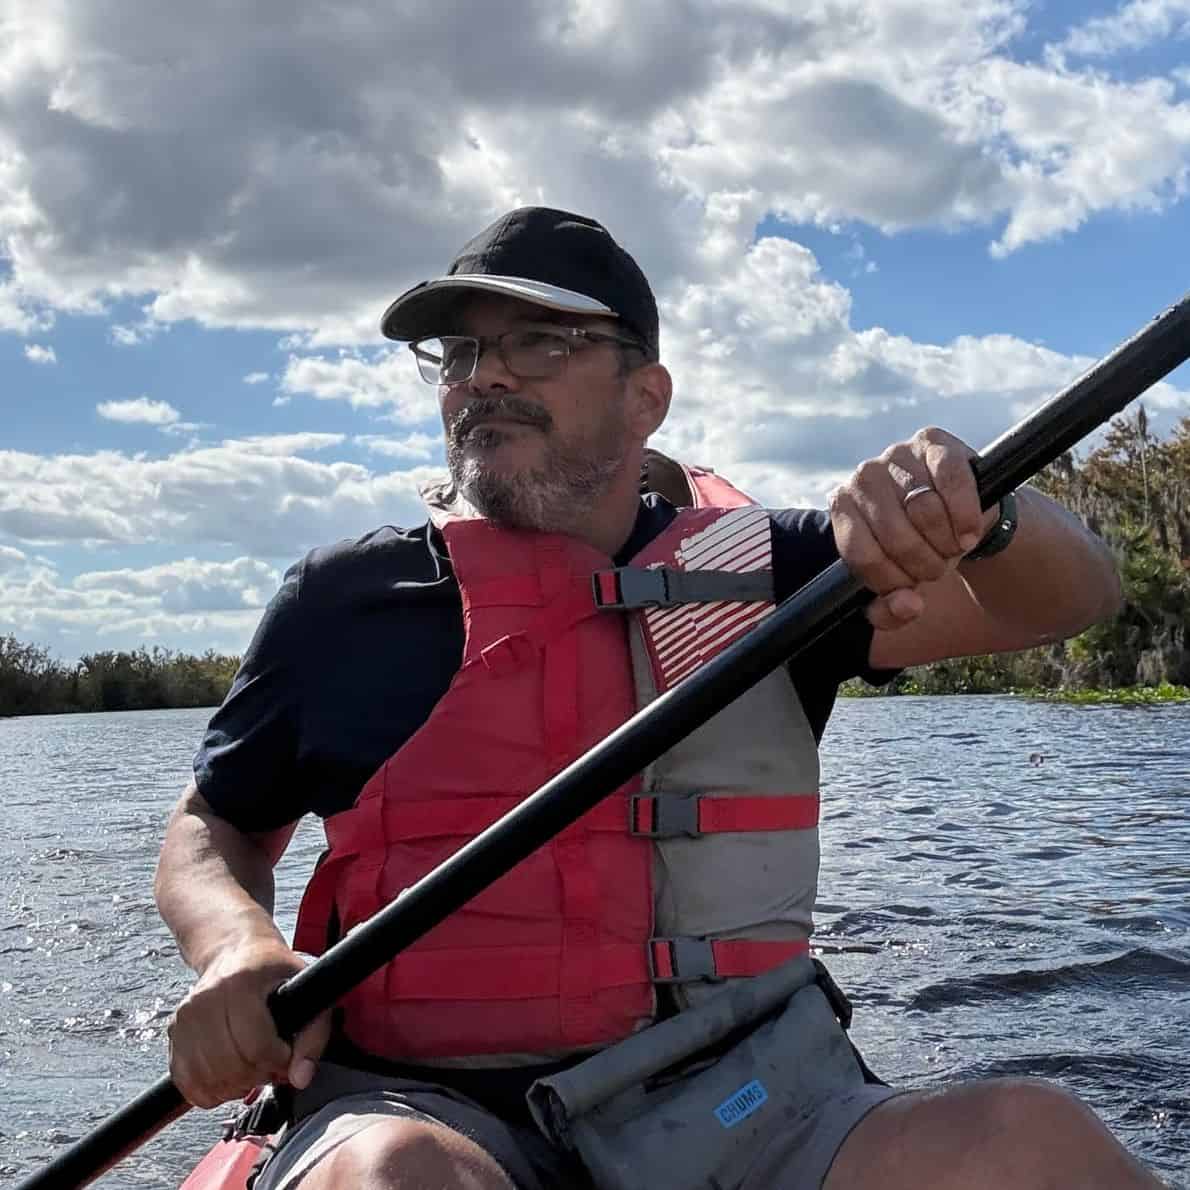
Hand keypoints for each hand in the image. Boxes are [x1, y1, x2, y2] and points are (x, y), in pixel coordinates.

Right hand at [167, 934, 331, 1108]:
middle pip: (230, 1064)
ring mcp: (185, 1016)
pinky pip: (185, 1080)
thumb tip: (301, 1078)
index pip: (255, 1043)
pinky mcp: (173, 1032)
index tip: (285, 1056)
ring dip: (234, 1087)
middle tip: (271, 1066)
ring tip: (252, 1071)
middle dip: (257, 1076)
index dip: (276, 1061)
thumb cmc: (272, 971)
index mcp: (241, 983)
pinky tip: (229, 1079)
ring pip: (206, 1078)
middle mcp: (206, 998)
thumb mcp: (305, 989)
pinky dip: (208, 1091)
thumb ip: (313, 1036)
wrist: (236, 953)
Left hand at [829, 427, 994, 631]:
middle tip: (937, 567)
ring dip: (946, 542)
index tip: (910, 587)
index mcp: (842, 508)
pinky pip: (952, 481)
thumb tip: (908, 605)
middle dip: (923, 564)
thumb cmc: (919, 549)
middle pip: (895, 535)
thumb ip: (891, 610)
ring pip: (924, 510)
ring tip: (951, 547)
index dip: (890, 580)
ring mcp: (896, 455)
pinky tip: (969, 531)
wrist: (958, 514)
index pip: (860, 554)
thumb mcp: (900, 585)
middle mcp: (863, 477)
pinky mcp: (932, 442)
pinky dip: (965, 515)